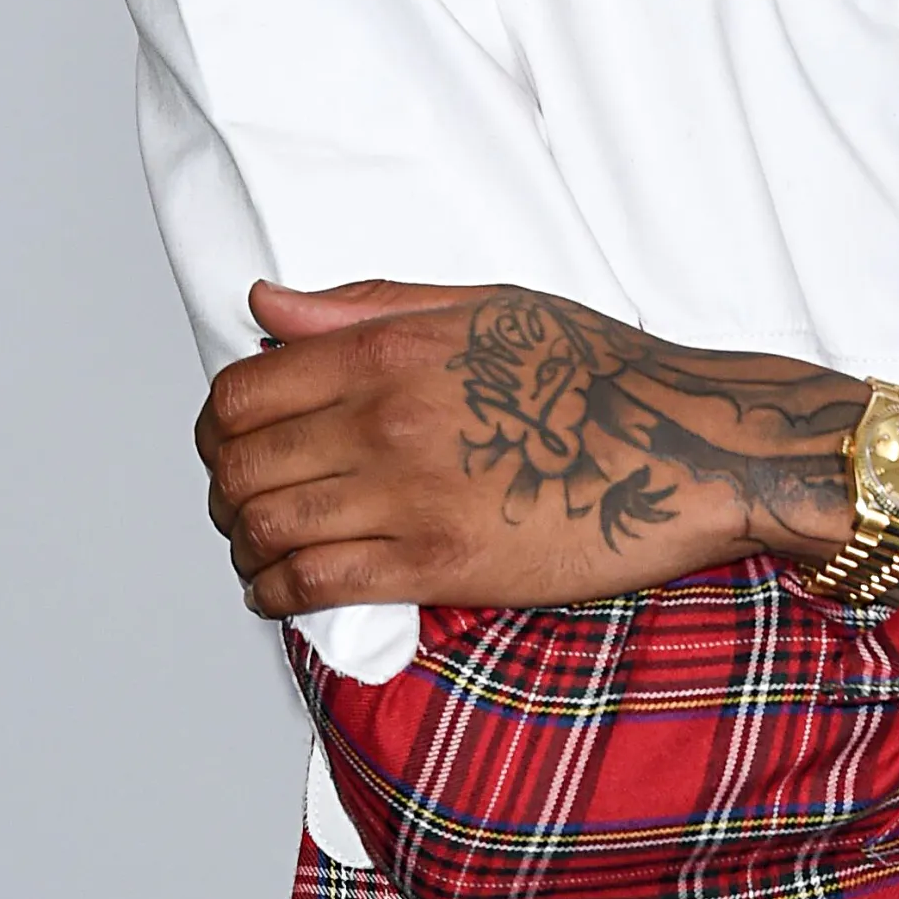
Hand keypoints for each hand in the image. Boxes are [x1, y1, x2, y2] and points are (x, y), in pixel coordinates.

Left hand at [196, 279, 867, 617]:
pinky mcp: (436, 567)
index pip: (246, 391)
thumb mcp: (485, 305)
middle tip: (239, 492)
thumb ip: (366, 307)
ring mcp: (409, 498)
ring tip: (257, 543)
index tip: (234, 434)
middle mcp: (387, 421)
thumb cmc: (596, 371)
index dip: (219, 421)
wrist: (679, 443)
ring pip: (267, 528)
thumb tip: (269, 308)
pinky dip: (277, 592)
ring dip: (243, 542)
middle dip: (224, 484)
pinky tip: (281, 587)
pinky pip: (317, 584)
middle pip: (241, 464)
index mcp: (391, 349)